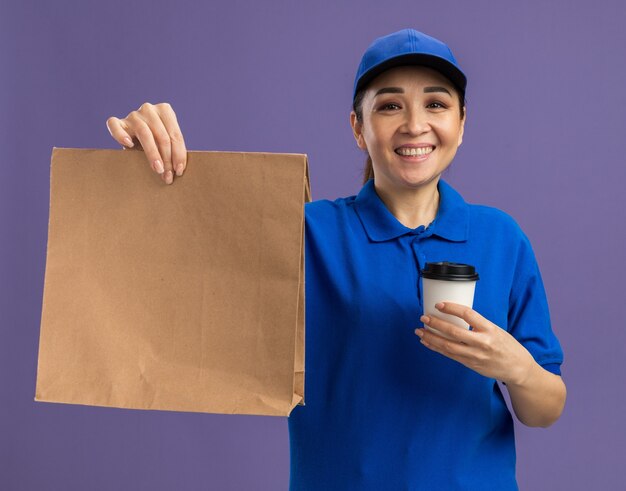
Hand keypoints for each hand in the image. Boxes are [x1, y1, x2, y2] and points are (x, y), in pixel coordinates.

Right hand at [106, 102, 186, 184]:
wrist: (133, 139)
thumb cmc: (155, 143)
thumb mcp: (165, 143)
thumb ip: (172, 150)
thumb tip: (179, 170)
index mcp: (165, 110)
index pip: (175, 135)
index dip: (179, 154)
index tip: (179, 171)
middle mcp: (149, 109)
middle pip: (162, 136)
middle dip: (167, 158)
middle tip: (168, 175)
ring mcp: (133, 115)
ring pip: (144, 133)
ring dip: (152, 153)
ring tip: (157, 169)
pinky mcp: (117, 122)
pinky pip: (115, 126)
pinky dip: (121, 135)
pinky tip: (128, 145)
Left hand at [415, 302, 535, 384]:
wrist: (517, 368)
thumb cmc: (507, 346)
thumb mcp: (496, 330)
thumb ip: (478, 324)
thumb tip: (455, 315)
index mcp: (490, 329)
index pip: (468, 314)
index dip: (451, 308)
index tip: (439, 304)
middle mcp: (482, 343)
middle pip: (454, 332)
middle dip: (436, 324)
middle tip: (423, 317)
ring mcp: (475, 356)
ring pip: (448, 346)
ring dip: (431, 337)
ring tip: (419, 331)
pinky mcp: (470, 364)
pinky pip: (449, 355)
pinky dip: (436, 348)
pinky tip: (427, 342)